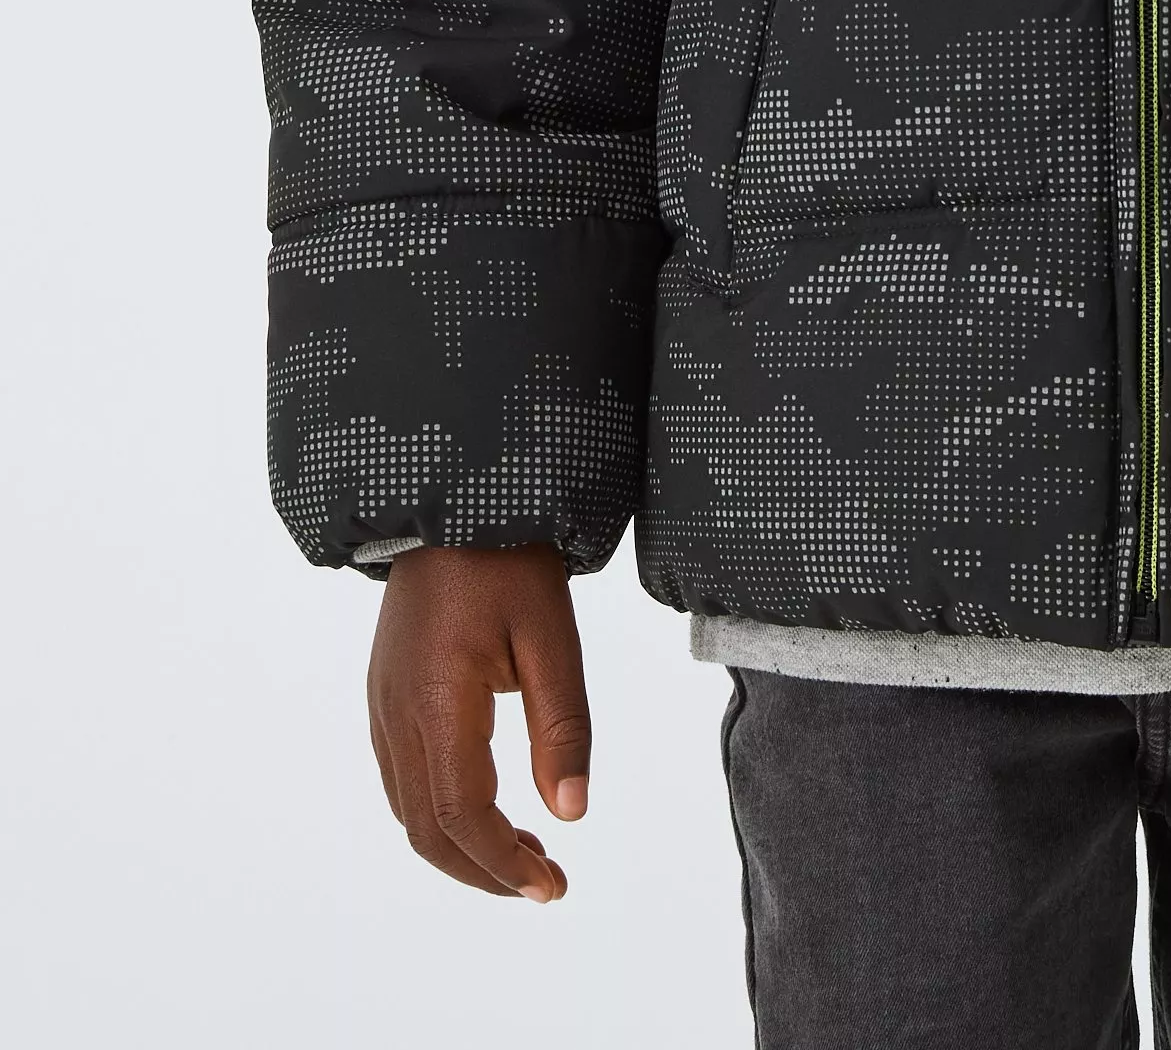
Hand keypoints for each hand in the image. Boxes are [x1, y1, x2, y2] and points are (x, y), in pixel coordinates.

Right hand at [366, 543, 589, 900]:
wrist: (452, 499)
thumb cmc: (509, 560)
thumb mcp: (552, 636)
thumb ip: (562, 726)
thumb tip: (572, 812)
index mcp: (437, 702)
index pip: (462, 816)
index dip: (504, 863)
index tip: (552, 886)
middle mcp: (397, 714)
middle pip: (427, 830)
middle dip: (484, 870)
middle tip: (545, 882)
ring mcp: (383, 705)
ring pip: (409, 810)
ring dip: (462, 846)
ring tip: (527, 851)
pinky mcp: (385, 695)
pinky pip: (403, 778)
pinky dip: (442, 812)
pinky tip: (488, 808)